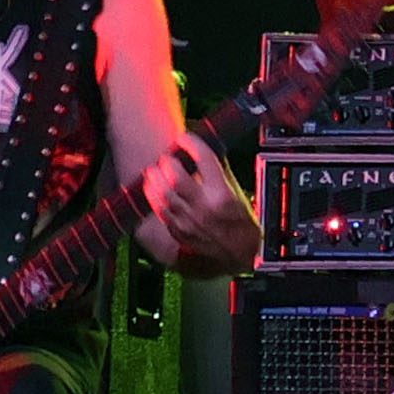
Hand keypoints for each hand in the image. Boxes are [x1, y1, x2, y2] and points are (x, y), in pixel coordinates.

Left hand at [131, 133, 258, 271]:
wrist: (240, 254)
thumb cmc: (241, 224)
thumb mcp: (236, 192)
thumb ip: (219, 171)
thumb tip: (204, 150)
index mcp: (222, 194)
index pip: (203, 159)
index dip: (191, 144)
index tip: (185, 138)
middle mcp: (204, 207)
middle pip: (177, 176)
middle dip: (168, 161)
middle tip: (168, 156)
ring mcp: (189, 221)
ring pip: (164, 193)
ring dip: (156, 177)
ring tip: (154, 168)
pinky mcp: (179, 231)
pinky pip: (161, 210)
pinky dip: (154, 196)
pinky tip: (151, 187)